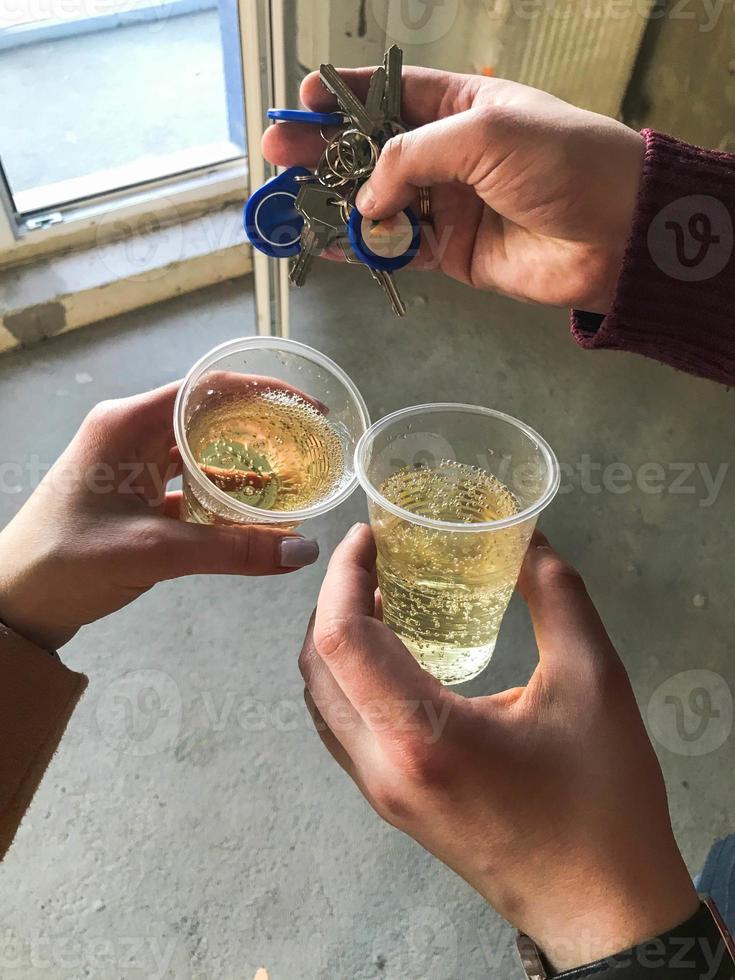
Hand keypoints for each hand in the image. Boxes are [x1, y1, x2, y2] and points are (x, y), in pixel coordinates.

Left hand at [0, 382, 318, 650]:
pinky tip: (255, 510)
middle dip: (260, 428)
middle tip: (308, 443)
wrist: (11, 604)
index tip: (306, 407)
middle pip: (209, 416)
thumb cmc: (65, 562)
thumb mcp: (155, 552)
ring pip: (200, 453)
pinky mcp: (134, 495)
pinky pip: (189, 485)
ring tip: (292, 474)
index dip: (261, 392)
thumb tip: (302, 553)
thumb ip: (233, 551)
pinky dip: (221, 495)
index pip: (207, 389)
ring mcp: (131, 464)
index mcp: (128, 423)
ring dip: (243, 464)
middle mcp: (131, 433)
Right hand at [263, 68, 644, 313]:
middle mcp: (450, 154)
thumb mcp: (482, 133)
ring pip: (378, 203)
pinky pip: (398, 249)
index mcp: (462, 106)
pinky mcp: (452, 253)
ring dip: (335, 205)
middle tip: (279, 157)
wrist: (614, 234)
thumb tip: (366, 196)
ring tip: (289, 206)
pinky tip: (327, 245)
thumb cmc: (561, 160)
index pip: (390, 94)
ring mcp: (449, 205)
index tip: (301, 103)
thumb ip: (413, 157)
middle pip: (372, 152)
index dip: (343, 98)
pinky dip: (363, 248)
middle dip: (324, 154)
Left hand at [299, 525, 697, 971]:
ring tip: (381, 594)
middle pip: (316, 666)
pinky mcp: (390, 805)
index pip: (341, 638)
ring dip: (334, 639)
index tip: (369, 533)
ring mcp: (378, 793)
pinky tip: (393, 654)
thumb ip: (558, 597)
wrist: (604, 909)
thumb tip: (526, 537)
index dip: (343, 575)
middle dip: (333, 599)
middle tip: (374, 556)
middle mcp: (381, 766)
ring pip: (321, 700)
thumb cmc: (602, 797)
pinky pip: (340, 728)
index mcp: (421, 736)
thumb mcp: (594, 683)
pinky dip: (348, 678)